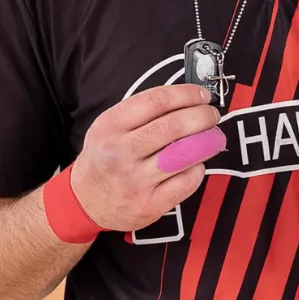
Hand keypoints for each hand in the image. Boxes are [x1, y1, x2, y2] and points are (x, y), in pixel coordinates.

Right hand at [70, 84, 224, 232]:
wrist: (85, 201)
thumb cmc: (107, 156)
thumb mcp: (110, 126)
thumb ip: (143, 111)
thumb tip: (190, 99)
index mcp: (111, 125)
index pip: (157, 100)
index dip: (187, 94)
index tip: (203, 95)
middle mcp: (120, 152)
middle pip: (173, 126)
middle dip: (202, 116)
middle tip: (212, 115)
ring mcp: (134, 181)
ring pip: (183, 155)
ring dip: (206, 142)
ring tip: (213, 137)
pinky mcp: (148, 205)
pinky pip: (185, 182)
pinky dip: (197, 169)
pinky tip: (196, 164)